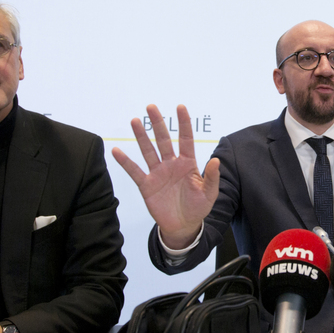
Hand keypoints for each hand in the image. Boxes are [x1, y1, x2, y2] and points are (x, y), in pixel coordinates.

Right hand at [111, 104, 219, 248]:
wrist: (183, 226)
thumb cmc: (198, 208)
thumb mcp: (209, 193)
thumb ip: (212, 177)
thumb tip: (216, 160)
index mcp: (187, 164)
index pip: (185, 139)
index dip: (183, 123)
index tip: (180, 107)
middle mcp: (171, 164)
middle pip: (163, 140)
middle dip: (158, 123)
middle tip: (151, 107)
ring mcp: (158, 173)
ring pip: (148, 151)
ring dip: (141, 136)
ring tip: (135, 121)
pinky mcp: (147, 185)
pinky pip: (135, 171)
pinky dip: (125, 162)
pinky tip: (117, 151)